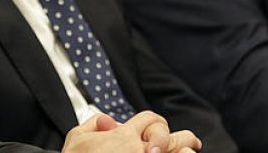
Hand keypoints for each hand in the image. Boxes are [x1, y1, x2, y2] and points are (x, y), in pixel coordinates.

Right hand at [61, 111, 201, 152]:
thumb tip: (108, 121)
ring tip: (189, 151)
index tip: (157, 130)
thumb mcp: (76, 137)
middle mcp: (137, 149)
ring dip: (184, 151)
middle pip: (170, 136)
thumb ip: (93, 124)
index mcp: (123, 135)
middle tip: (191, 142)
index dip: (154, 122)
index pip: (149, 119)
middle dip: (184, 138)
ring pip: (177, 152)